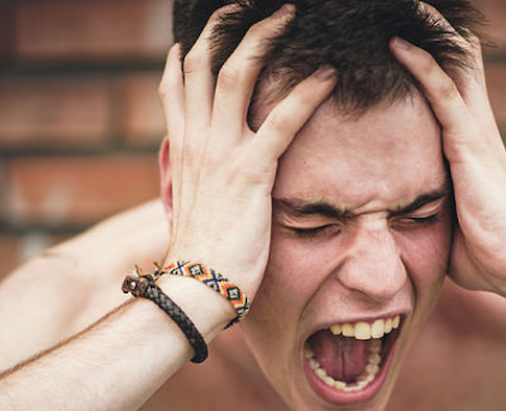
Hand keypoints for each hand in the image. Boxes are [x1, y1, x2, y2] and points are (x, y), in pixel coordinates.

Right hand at [159, 4, 336, 302]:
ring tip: (289, 16)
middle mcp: (195, 142)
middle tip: (250, 5)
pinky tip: (329, 74)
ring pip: (236, 75)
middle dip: (226, 25)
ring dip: (263, 38)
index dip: (187, 53)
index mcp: (182, 149)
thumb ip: (197, 182)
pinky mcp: (250, 174)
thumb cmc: (200, 257)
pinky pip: (281, 122)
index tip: (199, 35)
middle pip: (204, 64)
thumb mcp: (190, 209)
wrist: (194, 287)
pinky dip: (306, 94)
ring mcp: (220, 153)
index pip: (176, 84)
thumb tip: (205, 181)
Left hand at [390, 2, 505, 305]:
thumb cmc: (483, 247)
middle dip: (429, 29)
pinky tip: (397, 42)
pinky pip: (443, 94)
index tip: (395, 29)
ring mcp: (473, 130)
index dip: (429, 50)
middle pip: (454, 58)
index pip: (449, 79)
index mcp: (466, 138)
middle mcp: (473, 123)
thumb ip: (426, 198)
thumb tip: (393, 210)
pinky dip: (421, 65)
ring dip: (423, 32)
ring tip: (396, 6)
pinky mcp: (469, 143)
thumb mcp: (446, 214)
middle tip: (398, 7)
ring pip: (449, 63)